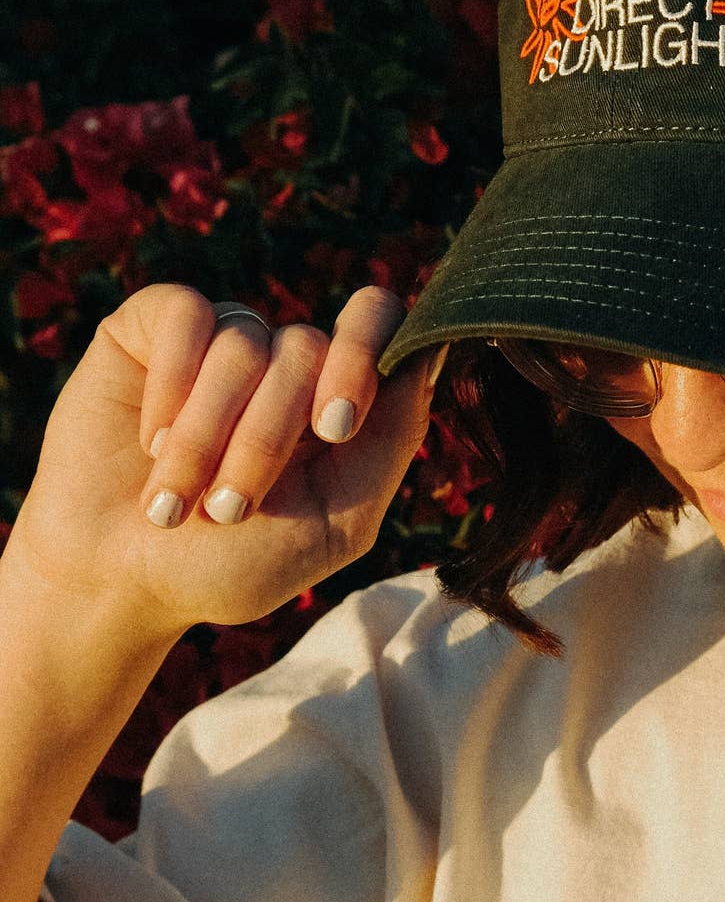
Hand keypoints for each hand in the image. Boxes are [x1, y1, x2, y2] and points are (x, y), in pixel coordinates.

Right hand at [5, 283, 446, 638]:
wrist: (117, 584)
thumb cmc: (230, 561)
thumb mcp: (335, 523)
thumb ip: (391, 442)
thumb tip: (429, 356)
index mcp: (338, 393)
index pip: (379, 320)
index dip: (362, 357)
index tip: (334, 427)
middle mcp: (286, 356)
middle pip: (307, 347)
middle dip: (265, 440)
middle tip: (229, 509)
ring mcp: (224, 336)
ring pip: (243, 344)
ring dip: (207, 437)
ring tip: (173, 500)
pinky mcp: (154, 326)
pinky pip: (185, 316)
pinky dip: (168, 388)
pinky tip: (150, 441)